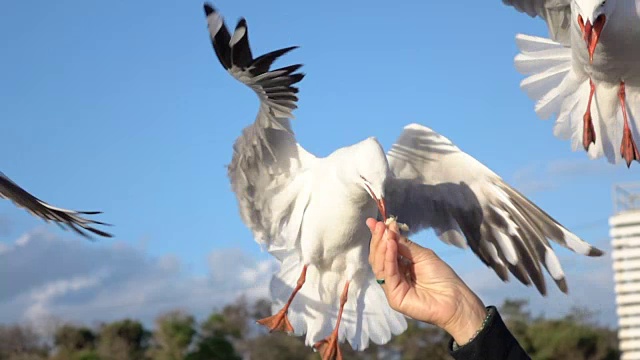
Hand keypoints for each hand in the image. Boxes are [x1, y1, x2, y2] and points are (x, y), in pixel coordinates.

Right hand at [367, 218, 487, 344]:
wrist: (454, 298)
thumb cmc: (441, 276)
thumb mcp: (422, 255)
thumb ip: (404, 245)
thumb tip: (389, 228)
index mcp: (400, 266)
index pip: (385, 250)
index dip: (380, 236)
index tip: (374, 221)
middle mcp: (393, 276)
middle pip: (379, 257)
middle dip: (379, 240)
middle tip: (379, 225)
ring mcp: (392, 287)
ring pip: (379, 265)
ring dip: (381, 247)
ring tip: (386, 234)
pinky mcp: (393, 297)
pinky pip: (388, 275)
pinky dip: (388, 259)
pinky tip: (391, 246)